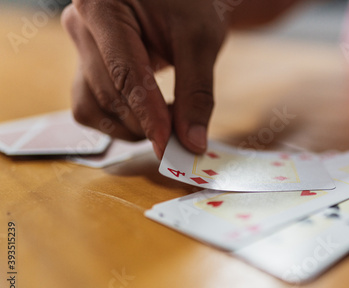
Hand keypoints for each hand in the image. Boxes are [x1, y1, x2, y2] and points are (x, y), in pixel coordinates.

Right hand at [62, 0, 226, 157]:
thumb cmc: (190, 3)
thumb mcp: (201, 41)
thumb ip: (197, 93)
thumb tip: (192, 143)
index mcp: (101, 5)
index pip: (123, 72)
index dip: (146, 114)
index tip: (166, 144)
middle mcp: (80, 26)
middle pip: (107, 94)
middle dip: (144, 123)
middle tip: (182, 137)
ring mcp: (79, 48)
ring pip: (93, 107)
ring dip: (131, 126)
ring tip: (169, 119)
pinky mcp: (86, 67)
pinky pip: (91, 108)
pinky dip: (121, 121)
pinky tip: (151, 114)